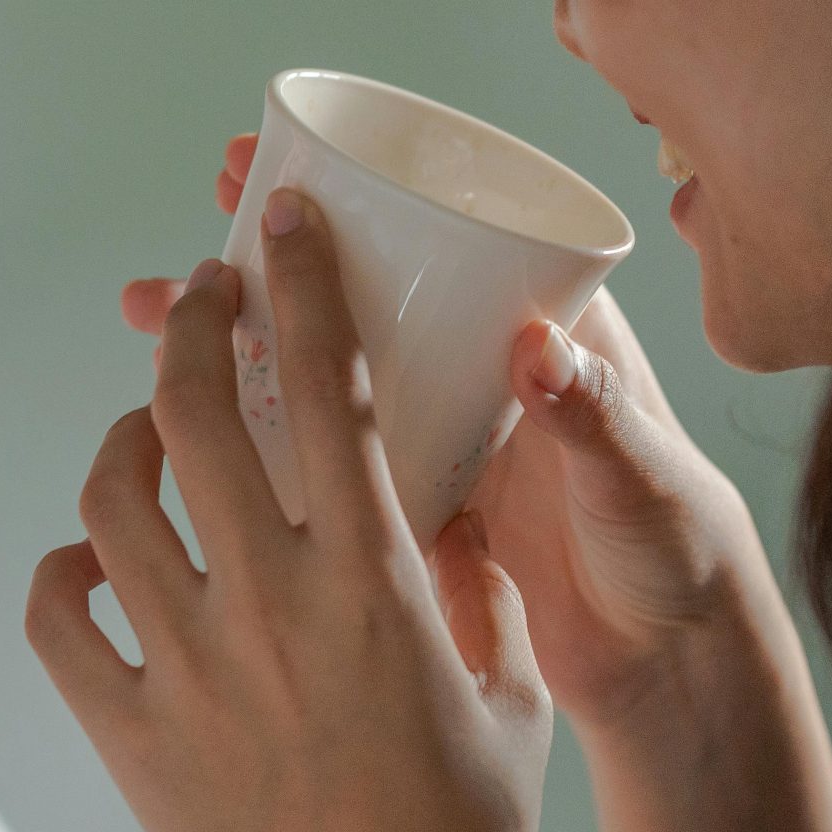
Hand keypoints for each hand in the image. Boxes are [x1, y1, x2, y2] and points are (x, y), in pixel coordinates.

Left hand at [34, 188, 552, 831]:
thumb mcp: (507, 692)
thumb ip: (473, 585)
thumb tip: (447, 505)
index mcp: (376, 580)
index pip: (325, 385)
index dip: (300, 280)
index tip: (281, 218)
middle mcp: (271, 604)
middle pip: (192, 411)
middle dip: (190, 324)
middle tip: (203, 297)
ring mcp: (187, 667)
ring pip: (110, 498)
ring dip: (122, 441)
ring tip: (143, 435)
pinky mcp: (127, 733)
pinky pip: (55, 616)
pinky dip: (62, 572)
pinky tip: (95, 564)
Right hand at [122, 137, 782, 731]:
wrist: (672, 668)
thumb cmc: (679, 554)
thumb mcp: (641, 475)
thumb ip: (595, 415)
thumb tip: (534, 350)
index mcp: (541, 330)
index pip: (439, 233)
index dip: (356, 191)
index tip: (279, 163)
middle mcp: (479, 369)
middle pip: (360, 293)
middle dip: (270, 260)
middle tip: (191, 235)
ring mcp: (439, 438)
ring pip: (322, 371)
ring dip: (243, 343)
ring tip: (152, 319)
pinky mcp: (409, 508)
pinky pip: (321, 455)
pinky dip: (257, 435)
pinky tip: (182, 426)